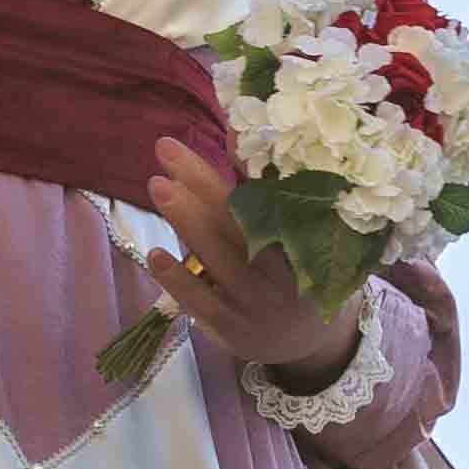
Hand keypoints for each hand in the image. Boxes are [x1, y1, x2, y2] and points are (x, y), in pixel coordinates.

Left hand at [142, 140, 362, 390]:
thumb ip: (267, 190)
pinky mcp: (234, 328)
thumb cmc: (297, 273)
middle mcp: (285, 270)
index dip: (250, 160)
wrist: (311, 345)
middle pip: (239, 219)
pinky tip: (156, 254)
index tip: (229, 124)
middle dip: (200, 180)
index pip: (276, 194)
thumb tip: (235, 132)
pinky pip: (204, 302)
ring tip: (157, 185)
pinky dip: (178, 279)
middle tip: (166, 147)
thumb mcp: (299, 234)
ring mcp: (258, 301)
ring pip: (220, 257)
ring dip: (186, 220)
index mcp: (307, 240)